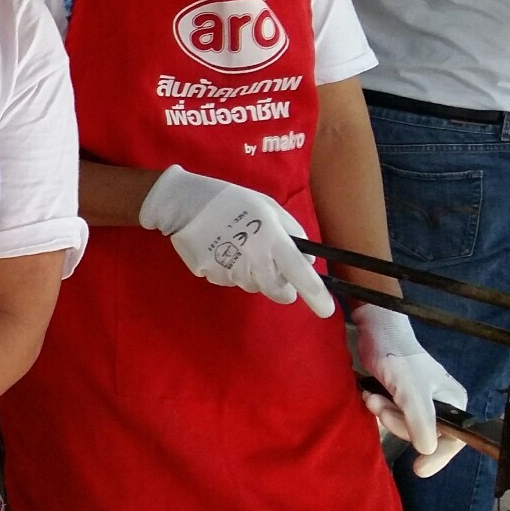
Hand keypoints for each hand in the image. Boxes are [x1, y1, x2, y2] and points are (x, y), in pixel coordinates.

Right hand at [139, 165, 332, 315]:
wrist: (183, 203)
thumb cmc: (231, 200)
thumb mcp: (269, 207)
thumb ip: (291, 232)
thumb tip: (305, 259)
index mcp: (271, 239)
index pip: (300, 273)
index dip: (316, 294)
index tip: (326, 309)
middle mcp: (253, 259)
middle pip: (276, 290)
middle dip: (281, 286)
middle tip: (274, 267)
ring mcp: (230, 269)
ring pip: (252, 285)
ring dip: (253, 274)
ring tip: (239, 247)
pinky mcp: (210, 274)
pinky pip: (229, 280)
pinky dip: (231, 270)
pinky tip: (221, 249)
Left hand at [355, 304, 468, 476]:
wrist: (375, 332)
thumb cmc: (397, 356)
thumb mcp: (409, 390)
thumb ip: (419, 419)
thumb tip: (428, 450)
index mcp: (454, 402)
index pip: (453, 439)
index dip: (438, 456)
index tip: (419, 469)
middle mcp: (441, 405)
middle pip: (421, 435)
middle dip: (396, 422)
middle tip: (380, 403)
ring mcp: (421, 404)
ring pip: (403, 427)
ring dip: (385, 414)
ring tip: (373, 396)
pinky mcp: (401, 400)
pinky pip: (392, 417)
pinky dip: (380, 409)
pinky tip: (371, 395)